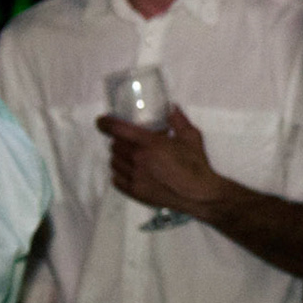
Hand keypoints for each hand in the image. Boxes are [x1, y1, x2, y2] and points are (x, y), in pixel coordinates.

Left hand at [95, 108, 224, 215]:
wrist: (200, 194)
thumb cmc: (197, 165)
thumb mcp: (191, 137)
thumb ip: (179, 121)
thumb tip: (171, 108)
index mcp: (150, 143)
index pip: (118, 129)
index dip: (105, 123)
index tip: (101, 120)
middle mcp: (139, 159)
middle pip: (115, 146)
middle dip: (118, 140)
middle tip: (127, 140)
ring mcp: (136, 177)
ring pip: (114, 162)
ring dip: (118, 156)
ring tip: (129, 156)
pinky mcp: (137, 192)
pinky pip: (116, 180)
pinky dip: (118, 174)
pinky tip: (128, 171)